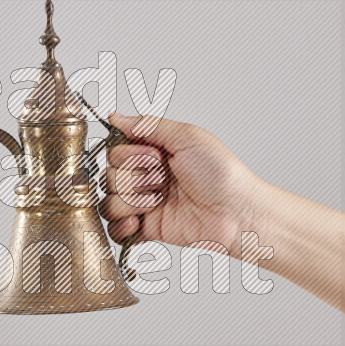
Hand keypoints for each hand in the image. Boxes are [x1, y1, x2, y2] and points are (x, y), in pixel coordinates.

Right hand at [99, 113, 262, 257]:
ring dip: (130, 201)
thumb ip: (148, 125)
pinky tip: (139, 221)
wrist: (236, 212)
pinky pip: (114, 229)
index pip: (115, 151)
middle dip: (133, 179)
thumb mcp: (187, 136)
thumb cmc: (221, 174)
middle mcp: (145, 177)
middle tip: (162, 180)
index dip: (129, 155)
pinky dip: (121, 226)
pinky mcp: (146, 228)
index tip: (154, 157)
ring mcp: (145, 204)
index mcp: (154, 152)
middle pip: (109, 176)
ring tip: (156, 202)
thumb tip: (116, 116)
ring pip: (108, 201)